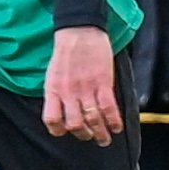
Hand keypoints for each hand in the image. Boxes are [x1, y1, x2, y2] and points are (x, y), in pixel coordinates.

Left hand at [42, 27, 121, 143]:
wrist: (79, 30)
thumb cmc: (66, 51)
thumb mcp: (52, 74)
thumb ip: (57, 93)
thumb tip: (61, 111)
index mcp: (53, 90)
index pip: (51, 120)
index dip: (58, 130)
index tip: (66, 131)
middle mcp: (68, 93)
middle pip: (75, 125)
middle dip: (84, 135)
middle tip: (90, 136)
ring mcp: (86, 89)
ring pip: (93, 120)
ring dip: (100, 134)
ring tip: (105, 139)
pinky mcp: (103, 83)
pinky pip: (109, 109)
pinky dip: (114, 121)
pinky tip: (117, 127)